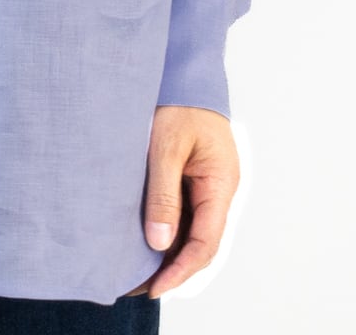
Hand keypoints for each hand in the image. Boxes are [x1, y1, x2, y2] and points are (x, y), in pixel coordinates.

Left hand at [121, 104, 239, 298]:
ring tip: (134, 268)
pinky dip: (165, 226)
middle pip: (199, 241)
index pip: (205, 242)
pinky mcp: (192, 173)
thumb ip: (163, 193)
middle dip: (171, 267)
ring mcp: (207, 181)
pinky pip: (182, 209)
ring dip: (167, 249)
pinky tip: (141, 236)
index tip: (154, 288)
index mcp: (220, 183)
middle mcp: (218, 188)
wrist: (184, 68)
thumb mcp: (166, 146)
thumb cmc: (178, 100)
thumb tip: (159, 241)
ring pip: (190, 227)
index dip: (180, 269)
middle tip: (137, 286)